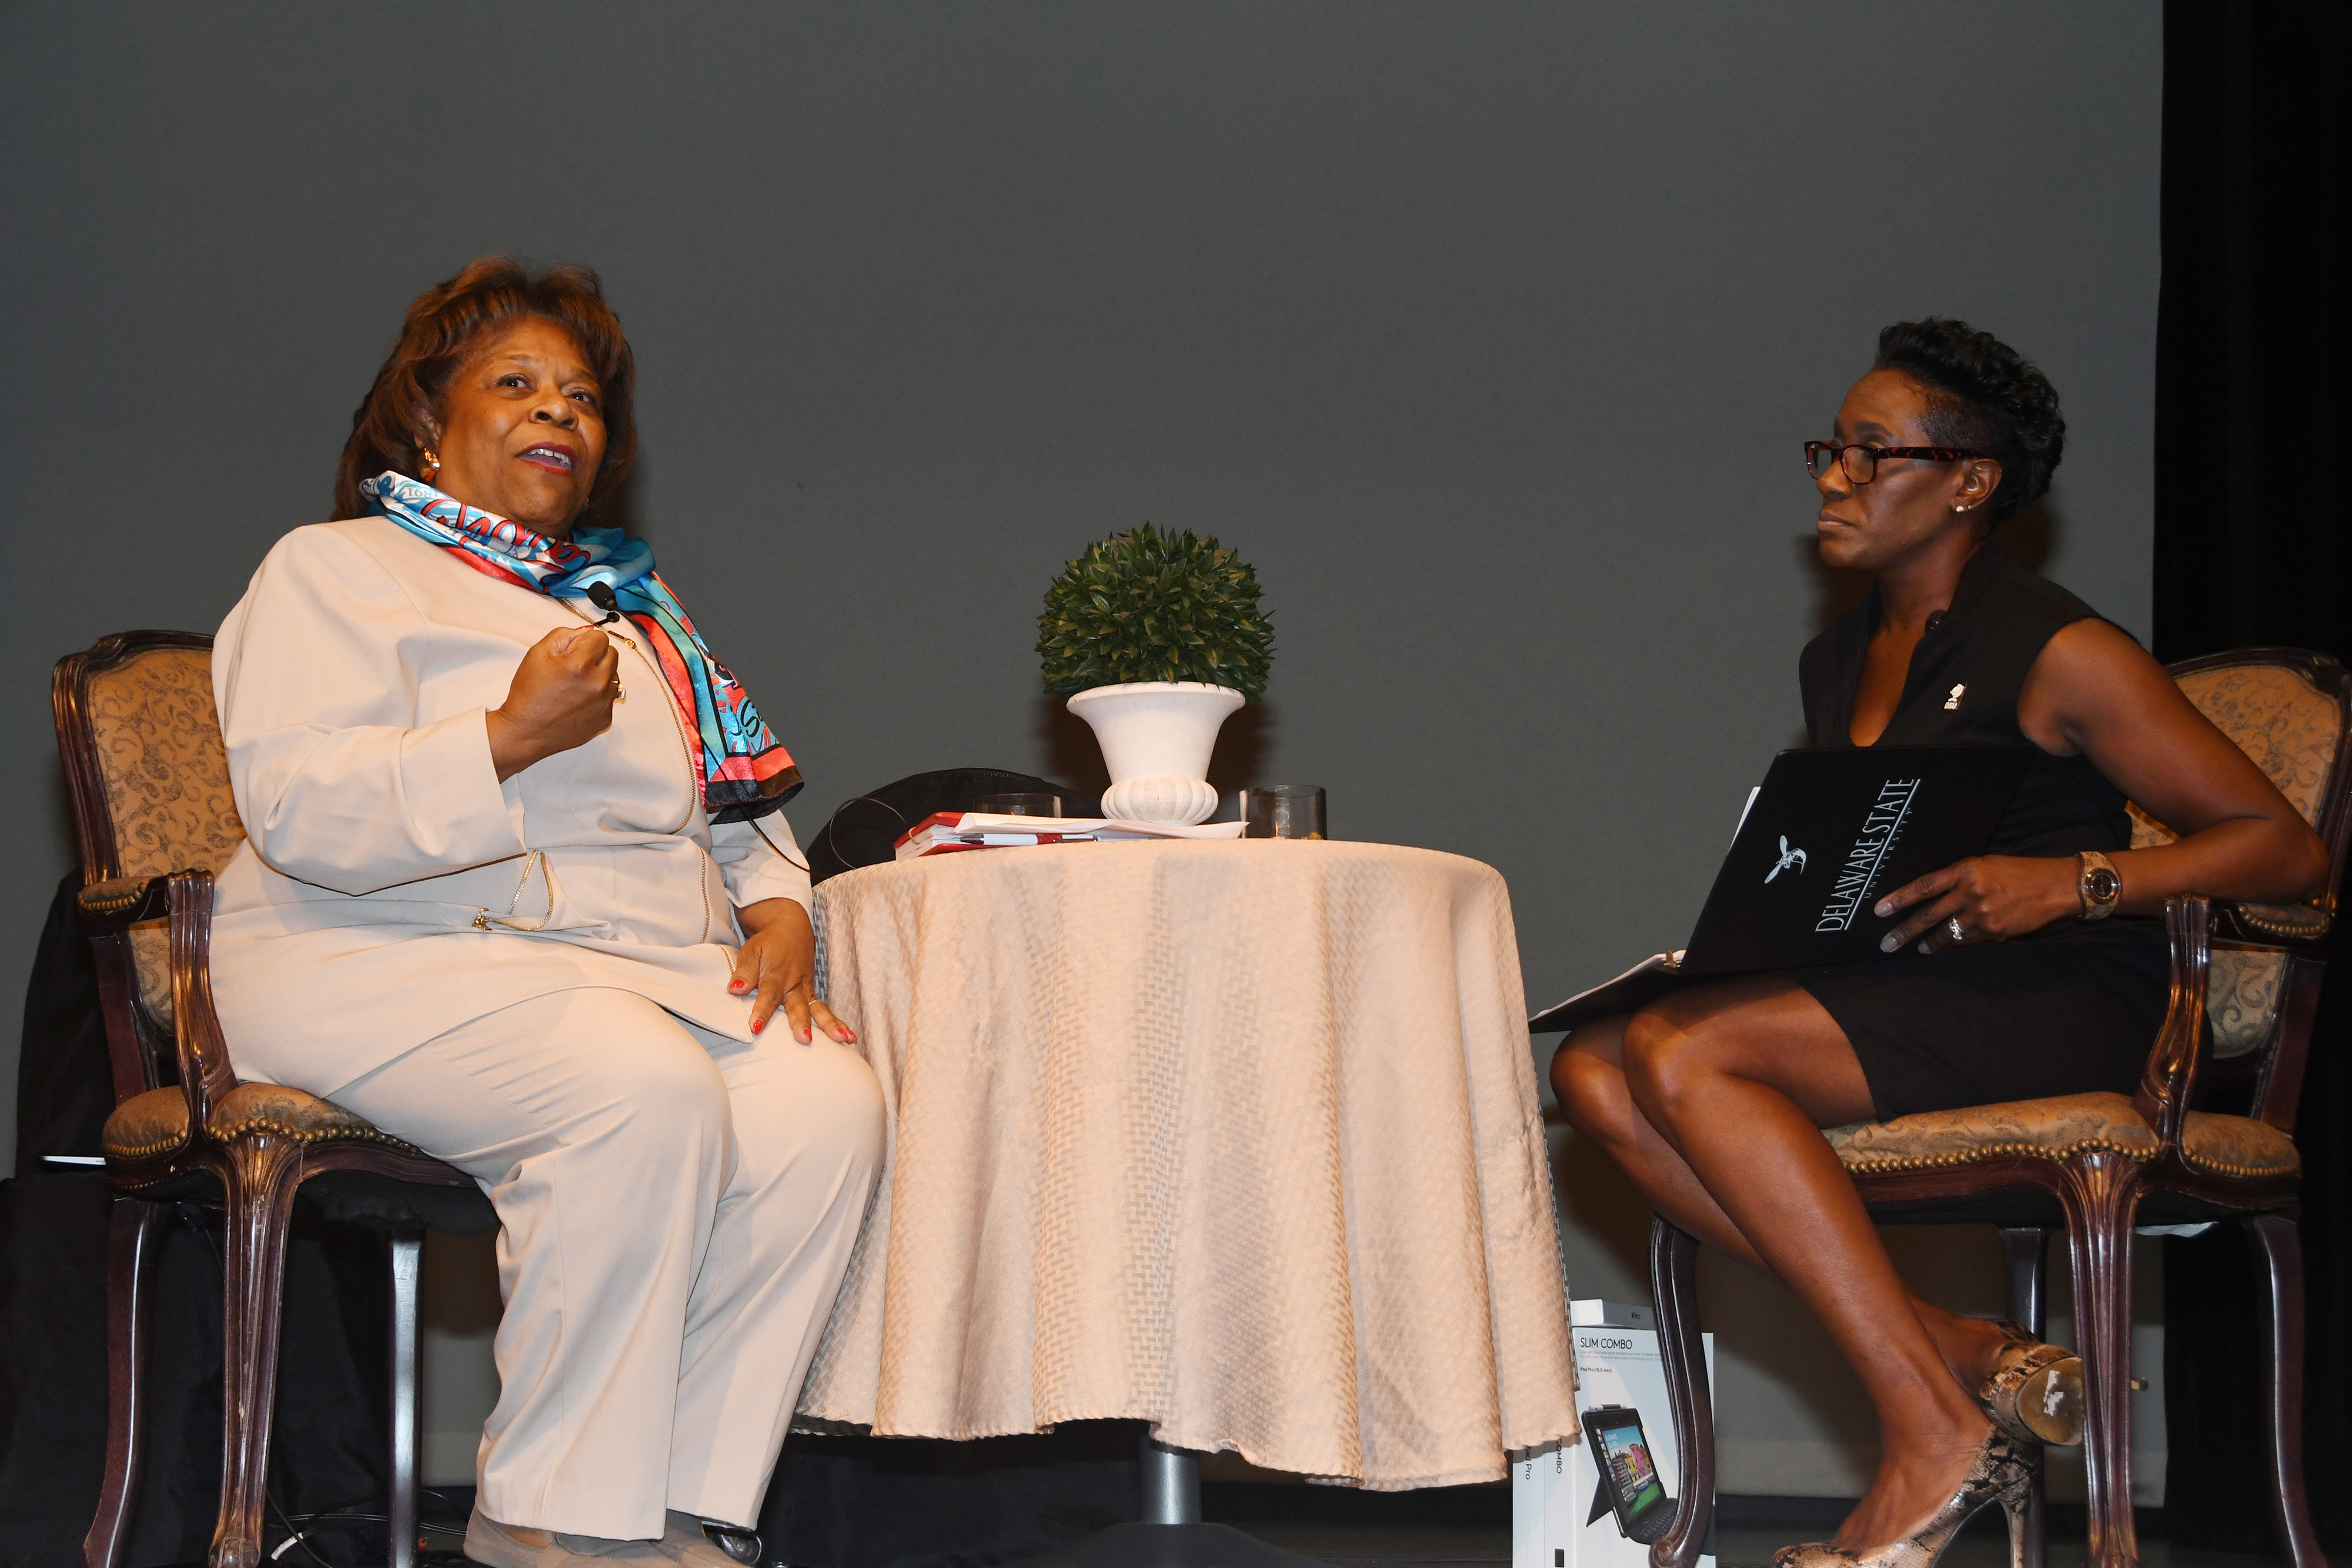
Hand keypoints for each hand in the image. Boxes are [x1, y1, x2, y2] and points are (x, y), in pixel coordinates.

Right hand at [487, 626, 619, 781]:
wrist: (526, 731)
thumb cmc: (529, 693)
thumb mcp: (538, 652)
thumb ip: (565, 635)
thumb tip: (585, 633)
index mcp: (581, 664)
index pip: (600, 637)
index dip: (585, 641)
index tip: (573, 651)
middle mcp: (598, 684)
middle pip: (612, 654)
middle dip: (595, 655)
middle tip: (575, 666)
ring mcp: (604, 703)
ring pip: (614, 675)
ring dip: (599, 675)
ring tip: (576, 684)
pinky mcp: (605, 718)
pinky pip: (610, 697)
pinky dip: (598, 695)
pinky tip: (578, 700)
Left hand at [728, 898, 857, 1044]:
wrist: (790, 927)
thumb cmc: (768, 943)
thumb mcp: (751, 951)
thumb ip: (744, 971)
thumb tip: (734, 989)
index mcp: (776, 973)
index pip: (769, 995)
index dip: (762, 1011)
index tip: (756, 1027)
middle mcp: (794, 983)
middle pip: (798, 1006)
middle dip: (801, 1023)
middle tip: (805, 1040)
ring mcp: (806, 989)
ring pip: (818, 1009)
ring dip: (829, 1025)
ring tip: (841, 1040)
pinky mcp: (812, 993)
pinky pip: (825, 1010)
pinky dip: (838, 1022)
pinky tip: (849, 1037)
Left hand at [1872, 855, 2081, 952]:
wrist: (2055, 886)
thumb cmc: (2017, 871)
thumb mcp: (1984, 863)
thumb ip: (1956, 878)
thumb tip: (1928, 893)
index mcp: (1966, 870)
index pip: (1924, 886)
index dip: (1899, 899)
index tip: (1879, 911)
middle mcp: (1971, 893)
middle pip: (1928, 916)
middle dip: (1904, 932)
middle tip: (1885, 944)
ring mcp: (1983, 915)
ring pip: (1946, 933)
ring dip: (1928, 943)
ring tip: (1917, 948)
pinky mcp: (1994, 932)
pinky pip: (1966, 941)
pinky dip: (1955, 943)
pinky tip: (1947, 945)